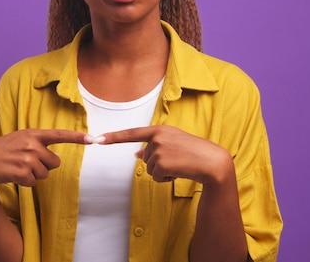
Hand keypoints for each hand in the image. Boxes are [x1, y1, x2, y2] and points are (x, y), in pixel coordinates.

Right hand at [0, 129, 88, 187]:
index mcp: (32, 134)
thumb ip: (37, 143)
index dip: (77, 137)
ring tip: (17, 168)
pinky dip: (25, 182)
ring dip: (33, 175)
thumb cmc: (1, 150)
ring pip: (44, 174)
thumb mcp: (19, 140)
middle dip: (44, 166)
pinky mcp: (21, 172)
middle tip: (27, 163)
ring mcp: (26, 158)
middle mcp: (31, 144)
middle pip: (55, 162)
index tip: (92, 139)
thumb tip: (55, 158)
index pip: (59, 134)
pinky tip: (13, 175)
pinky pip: (33, 182)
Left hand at [99, 126, 232, 184]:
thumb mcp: (173, 145)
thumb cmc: (194, 153)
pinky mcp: (162, 162)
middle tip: (177, 161)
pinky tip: (179, 172)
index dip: (114, 137)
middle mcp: (157, 137)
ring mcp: (159, 149)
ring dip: (163, 172)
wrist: (211, 161)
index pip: (132, 133)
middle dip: (158, 165)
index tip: (97, 139)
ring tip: (180, 166)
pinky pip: (156, 177)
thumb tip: (137, 155)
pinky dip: (166, 179)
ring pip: (149, 169)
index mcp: (160, 130)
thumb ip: (155, 147)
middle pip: (144, 159)